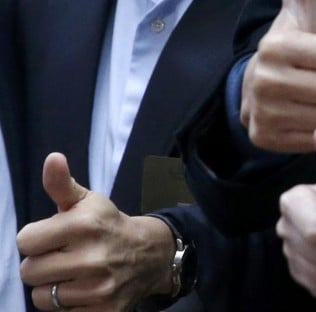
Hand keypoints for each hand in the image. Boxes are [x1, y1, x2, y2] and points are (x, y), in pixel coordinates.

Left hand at [18, 154, 177, 310]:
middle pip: (29, 271)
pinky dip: (68, 305)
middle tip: (63, 257)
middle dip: (42, 264)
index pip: (25, 241)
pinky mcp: (103, 311)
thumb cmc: (108, 225)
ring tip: (72, 275)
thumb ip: (61, 184)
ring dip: (53, 287)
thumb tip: (52, 158)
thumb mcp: (88, 201)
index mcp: (84, 225)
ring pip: (42, 297)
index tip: (53, 237)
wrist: (150, 254)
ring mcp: (98, 288)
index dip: (36, 238)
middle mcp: (92, 257)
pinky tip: (83, 290)